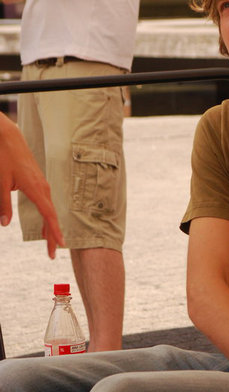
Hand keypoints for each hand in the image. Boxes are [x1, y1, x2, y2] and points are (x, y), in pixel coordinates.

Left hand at [1, 115, 63, 257]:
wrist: (8, 137)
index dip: (54, 232)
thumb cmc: (4, 157)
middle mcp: (43, 188)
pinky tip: (44, 225)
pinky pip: (46, 204)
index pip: (49, 215)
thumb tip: (4, 224)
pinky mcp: (38, 182)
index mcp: (37, 189)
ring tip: (49, 244)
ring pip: (49, 210)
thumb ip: (3, 205)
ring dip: (49, 227)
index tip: (59, 246)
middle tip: (51, 255)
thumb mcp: (0, 183)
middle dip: (52, 236)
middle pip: (51, 216)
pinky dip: (46, 216)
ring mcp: (42, 184)